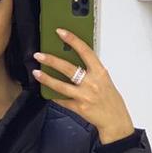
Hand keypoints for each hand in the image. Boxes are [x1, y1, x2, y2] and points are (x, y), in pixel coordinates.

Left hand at [32, 28, 134, 143]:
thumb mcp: (104, 80)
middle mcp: (92, 83)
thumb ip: (91, 70)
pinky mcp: (79, 108)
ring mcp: (84, 96)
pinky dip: (54, 95)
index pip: (85, 51)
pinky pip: (62, 100)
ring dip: (46, 79)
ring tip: (36, 73)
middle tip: (39, 55)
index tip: (61, 32)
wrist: (115, 120)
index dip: (72, 40)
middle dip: (51, 60)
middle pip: (68, 68)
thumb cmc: (110, 99)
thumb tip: (74, 59)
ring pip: (61, 86)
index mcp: (100, 72)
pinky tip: (46, 91)